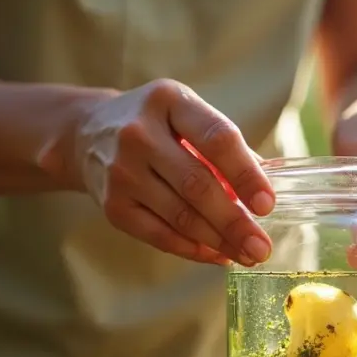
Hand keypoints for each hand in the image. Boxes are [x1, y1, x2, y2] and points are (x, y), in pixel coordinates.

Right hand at [53, 79, 275, 265]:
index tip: (267, 204)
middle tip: (262, 247)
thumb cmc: (156, 125)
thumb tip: (269, 186)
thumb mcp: (187, 114)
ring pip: (180, 215)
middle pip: (197, 184)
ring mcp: (121, 171)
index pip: (216, 138)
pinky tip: (217, 255)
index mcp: (169, 101)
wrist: (87, 134)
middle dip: (235, 221)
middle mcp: (139, 134)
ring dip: (219, 241)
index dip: (246, 173)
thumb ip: (226, 146)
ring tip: (247, 255)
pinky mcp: (112, 205)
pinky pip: (159, 235)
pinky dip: (193, 249)